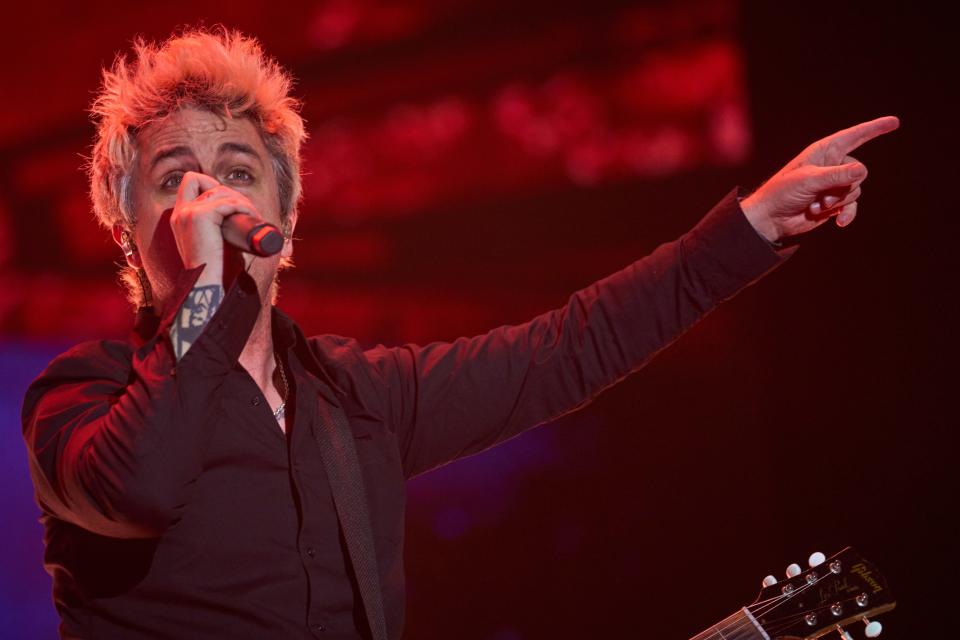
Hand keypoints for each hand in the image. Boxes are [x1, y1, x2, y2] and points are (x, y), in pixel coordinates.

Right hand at [170, 171, 260, 284]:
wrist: (205, 282)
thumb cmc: (213, 266)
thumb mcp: (209, 241)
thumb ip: (214, 228)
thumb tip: (239, 220)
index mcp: (179, 216)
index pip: (190, 181)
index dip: (211, 184)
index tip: (229, 202)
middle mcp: (180, 211)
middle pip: (204, 180)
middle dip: (229, 191)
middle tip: (247, 209)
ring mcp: (188, 212)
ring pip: (220, 191)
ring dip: (241, 199)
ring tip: (253, 215)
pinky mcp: (199, 216)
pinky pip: (228, 203)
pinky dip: (244, 207)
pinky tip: (252, 215)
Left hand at [740, 116, 899, 242]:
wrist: (771, 218)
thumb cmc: (783, 192)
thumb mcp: (809, 181)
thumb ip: (836, 175)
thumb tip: (863, 171)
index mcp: (824, 151)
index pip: (855, 136)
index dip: (874, 128)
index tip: (894, 122)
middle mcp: (832, 165)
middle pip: (859, 172)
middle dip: (843, 188)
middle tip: (820, 198)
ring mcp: (834, 184)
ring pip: (856, 190)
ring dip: (838, 202)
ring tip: (816, 206)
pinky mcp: (834, 202)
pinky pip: (852, 205)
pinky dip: (847, 214)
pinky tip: (839, 223)